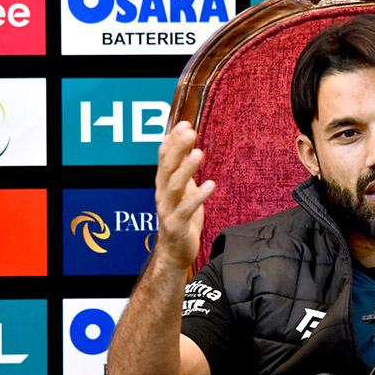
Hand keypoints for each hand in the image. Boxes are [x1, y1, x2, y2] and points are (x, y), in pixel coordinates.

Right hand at [153, 121, 215, 269]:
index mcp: (164, 183)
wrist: (175, 251)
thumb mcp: (183, 189)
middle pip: (167, 167)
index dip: (173, 140)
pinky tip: (211, 184)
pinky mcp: (177, 225)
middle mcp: (163, 194)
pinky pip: (186, 209)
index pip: (164, 157)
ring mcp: (168, 210)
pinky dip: (198, 196)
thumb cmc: (181, 217)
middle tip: (190, 131)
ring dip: (186, 168)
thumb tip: (188, 141)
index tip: (185, 123)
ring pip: (174, 186)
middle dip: (177, 148)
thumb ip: (183, 167)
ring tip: (199, 153)